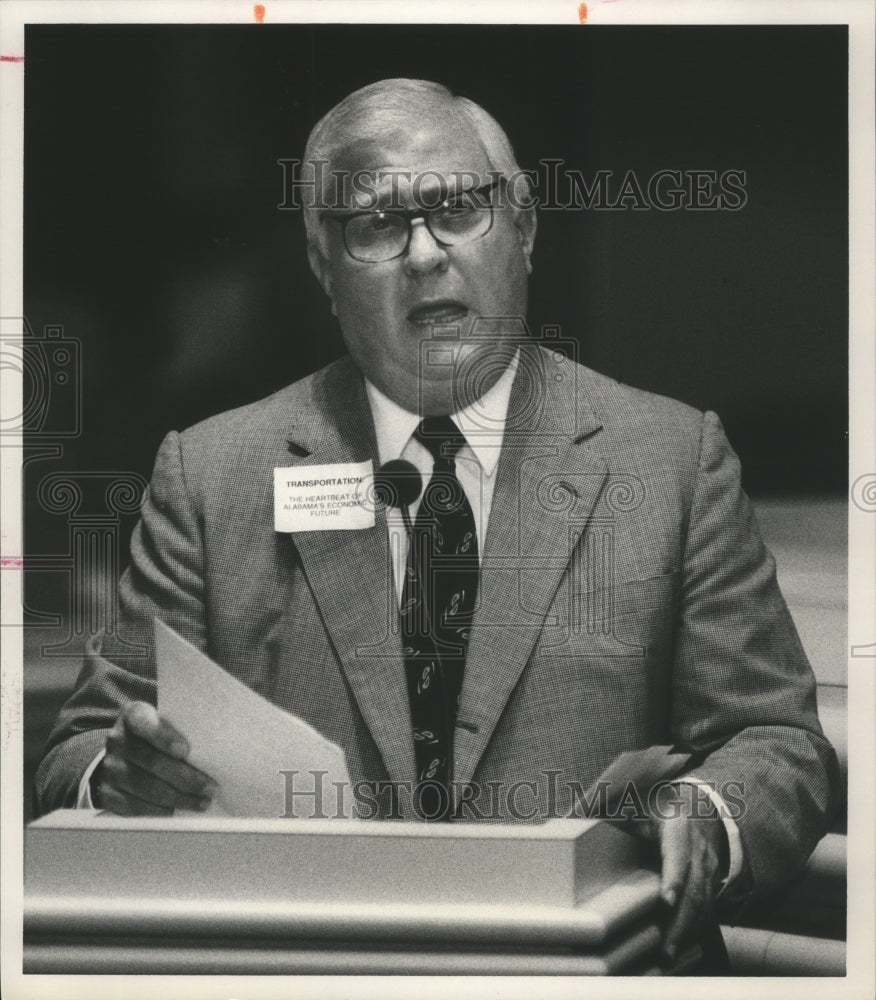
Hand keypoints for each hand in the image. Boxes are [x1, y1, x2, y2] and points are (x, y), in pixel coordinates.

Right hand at [93, 701, 216, 815]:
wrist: (121, 753)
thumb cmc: (155, 736)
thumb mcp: (164, 723)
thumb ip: (181, 730)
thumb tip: (211, 751)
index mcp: (133, 715)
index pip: (144, 722)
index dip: (164, 737)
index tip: (185, 750)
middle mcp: (116, 739)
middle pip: (152, 762)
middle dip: (185, 778)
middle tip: (209, 788)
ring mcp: (110, 768)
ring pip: (146, 787)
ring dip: (178, 798)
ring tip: (201, 802)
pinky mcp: (107, 793)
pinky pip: (134, 807)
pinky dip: (159, 811)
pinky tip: (177, 810)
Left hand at [619, 782, 728, 963]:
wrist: (692, 807)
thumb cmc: (651, 807)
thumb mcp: (630, 803)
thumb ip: (603, 811)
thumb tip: (567, 822)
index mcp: (676, 825)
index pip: (678, 852)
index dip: (673, 877)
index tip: (665, 901)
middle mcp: (698, 848)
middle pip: (694, 888)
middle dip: (680, 921)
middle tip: (665, 950)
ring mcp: (708, 867)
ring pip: (703, 903)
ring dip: (687, 931)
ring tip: (668, 956)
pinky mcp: (711, 882)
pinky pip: (706, 909)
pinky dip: (694, 930)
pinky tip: (678, 946)